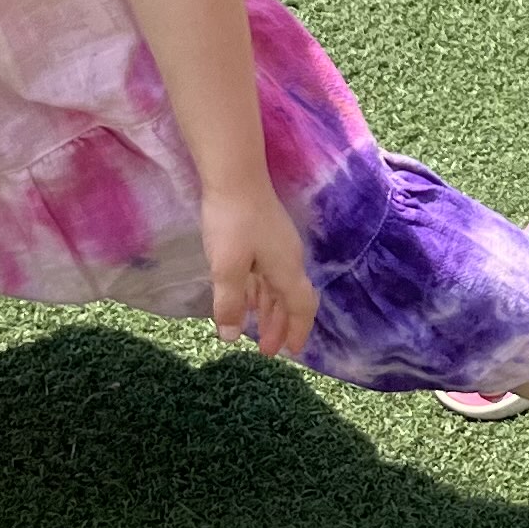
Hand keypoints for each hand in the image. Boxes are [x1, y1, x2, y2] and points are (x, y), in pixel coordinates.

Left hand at [204, 185, 317, 360]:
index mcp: (286, 269)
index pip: (301, 307)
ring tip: (257, 330)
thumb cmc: (233, 221)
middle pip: (291, 299)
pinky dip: (262, 292)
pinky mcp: (265, 235)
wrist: (235, 175)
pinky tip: (249, 297)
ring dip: (271, 310)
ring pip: (279, 287)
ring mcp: (278, 246)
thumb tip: (231, 337)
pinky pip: (269, 274)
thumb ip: (229, 304)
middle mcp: (288, 259)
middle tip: (267, 349)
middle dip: (281, 326)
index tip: (290, 352)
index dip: (297, 331)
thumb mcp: (226, 268)